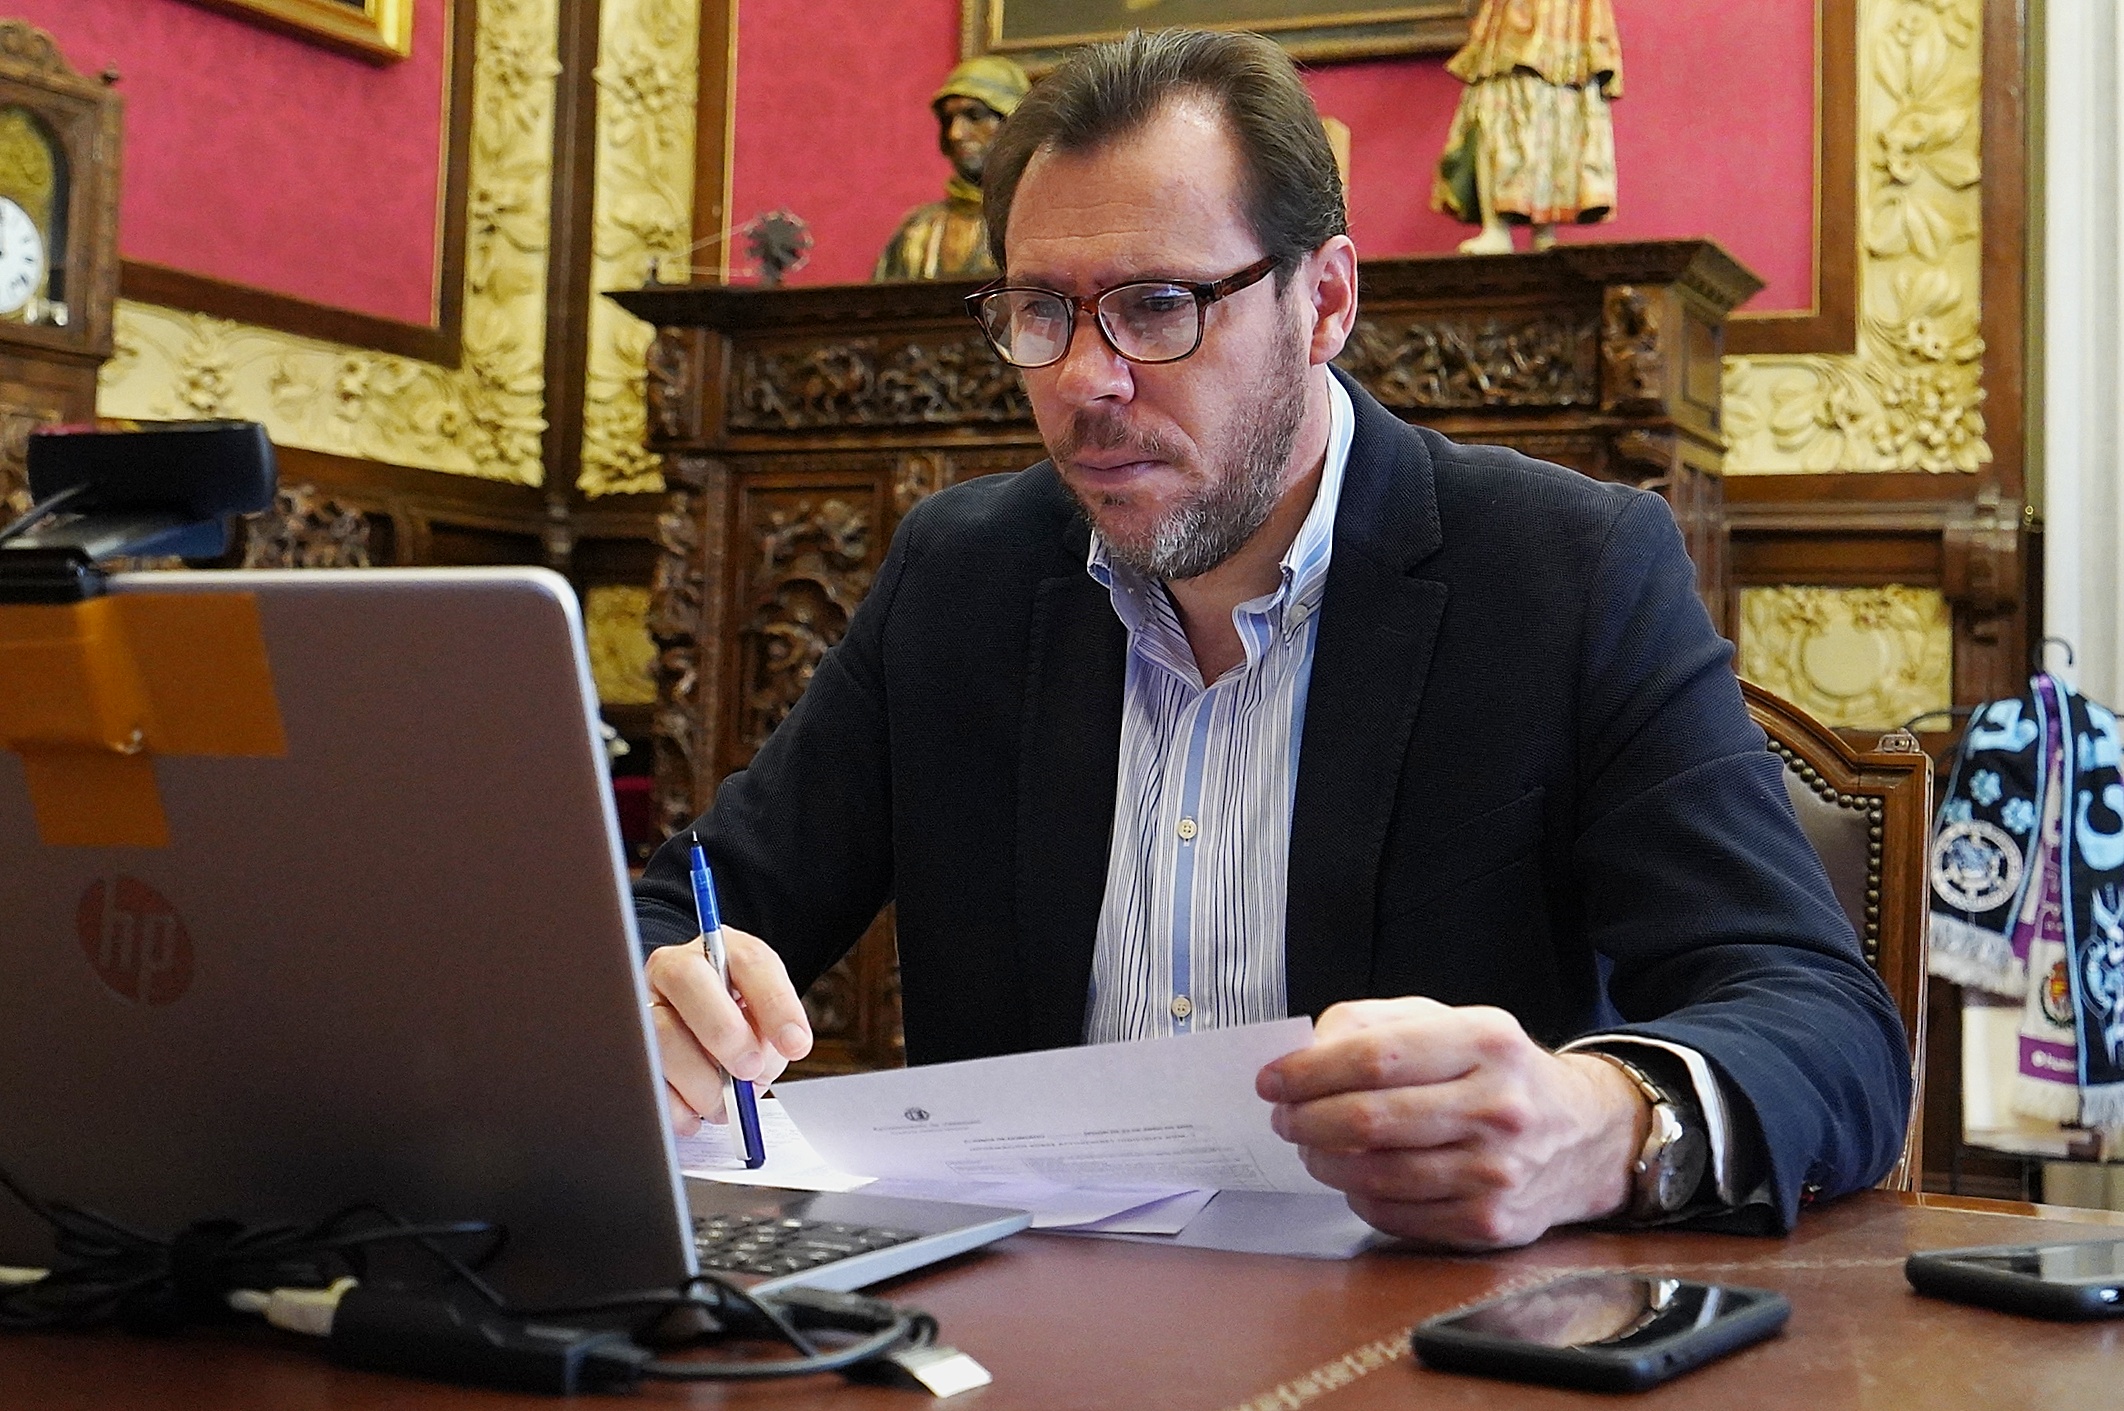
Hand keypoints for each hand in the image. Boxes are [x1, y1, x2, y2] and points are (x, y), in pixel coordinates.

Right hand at [643, 925, 812, 1134]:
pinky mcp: (628, 1045)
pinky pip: (643, 1074)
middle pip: (687, 980)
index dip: (774, 1003)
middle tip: (749, 1069)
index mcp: (722, 950)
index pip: (749, 961)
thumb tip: (757, 1066)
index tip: (794, 1044)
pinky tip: (695, 1115)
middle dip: (723, 1031)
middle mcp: (675, 968)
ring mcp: (646, 1004)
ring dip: (699, 1078)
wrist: (698, 1026)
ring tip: (723, 1103)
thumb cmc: (736, 1018)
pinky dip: (673, 1104)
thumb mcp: (763, 1017)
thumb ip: (769, 1035)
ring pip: (659, 1033)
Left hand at [1256, 998, 1649, 1248]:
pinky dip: (1358, 1196)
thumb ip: (1372, 1024)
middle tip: (1283, 1118)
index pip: (1374, 1058)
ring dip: (1324, 1161)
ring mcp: (1497, 1171)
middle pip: (1368, 1120)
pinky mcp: (1490, 1222)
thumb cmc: (1498, 1072)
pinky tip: (1354, 1176)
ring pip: (1375, 1174)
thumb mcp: (1449, 1020)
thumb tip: (1303, 1054)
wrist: (1586, 1135)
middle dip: (1305, 1120)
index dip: (1309, 1072)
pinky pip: (1394, 1215)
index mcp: (1485, 1040)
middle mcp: (1498, 1106)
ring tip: (1311, 1145)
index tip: (1271, 1080)